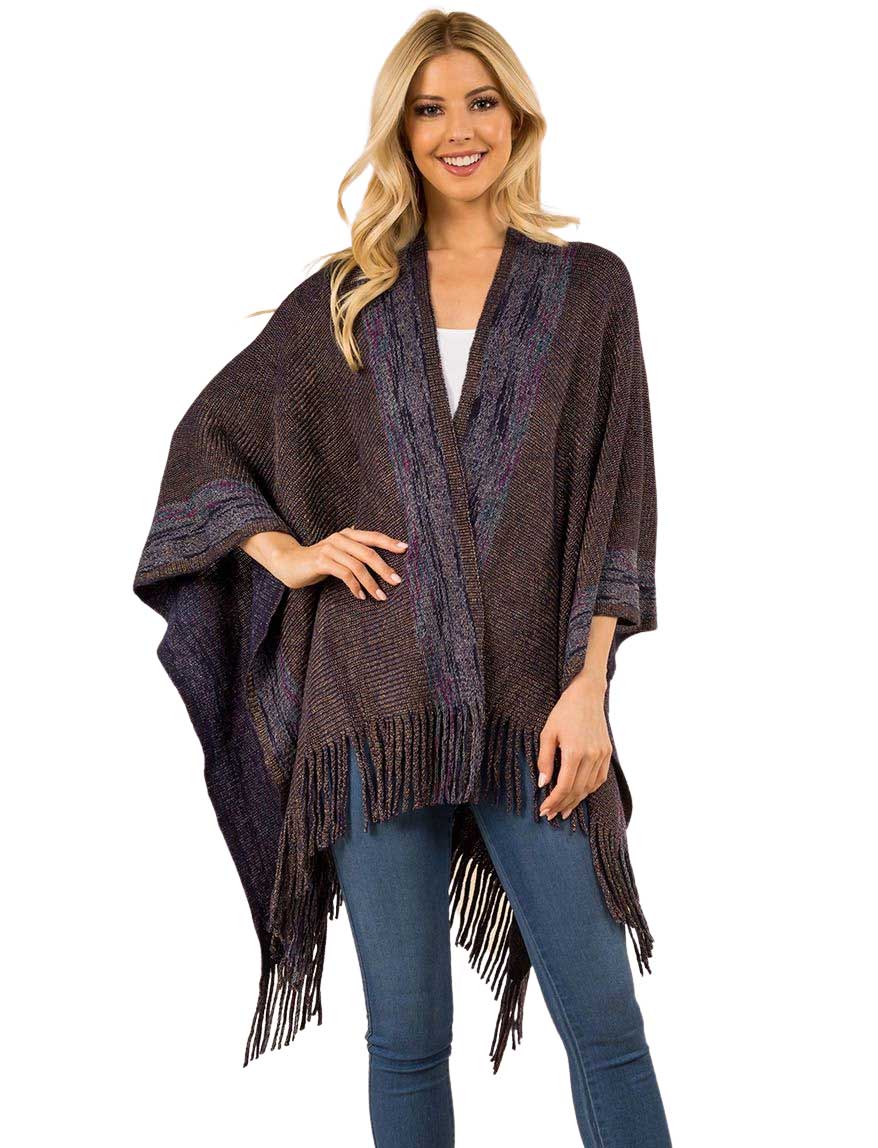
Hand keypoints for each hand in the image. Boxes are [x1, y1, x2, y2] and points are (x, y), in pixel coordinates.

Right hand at [241, 527, 407, 599]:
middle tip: (397, 582)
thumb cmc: (318, 561)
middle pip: (368, 552)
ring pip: (358, 566)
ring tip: (381, 596)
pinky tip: (361, 596)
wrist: (289, 563)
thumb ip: (355, 552)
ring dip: (372, 583)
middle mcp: (340, 539)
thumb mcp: (339, 554)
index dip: (389, 542)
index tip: (406, 549)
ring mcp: (330, 549)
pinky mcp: (322, 561)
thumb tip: (378, 555)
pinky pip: (344, 574)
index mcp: (347, 535)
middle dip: (385, 568)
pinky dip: (355, 586)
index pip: (373, 536)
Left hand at [536, 673, 612, 820]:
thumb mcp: (548, 732)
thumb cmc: (564, 711)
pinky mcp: (607, 752)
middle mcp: (591, 756)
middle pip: (578, 790)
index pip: (565, 786)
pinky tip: (580, 794)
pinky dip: (589, 789)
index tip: (544, 810)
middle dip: (563, 805)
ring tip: (564, 809)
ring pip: (590, 787)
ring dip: (577, 800)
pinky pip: (600, 778)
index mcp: (575, 752)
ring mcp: (602, 754)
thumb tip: (543, 783)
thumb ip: (545, 759)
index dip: (554, 801)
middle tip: (551, 815)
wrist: (587, 694)